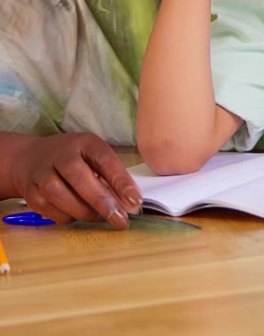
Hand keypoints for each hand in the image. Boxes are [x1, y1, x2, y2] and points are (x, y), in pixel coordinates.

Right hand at [8, 133, 141, 228]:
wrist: (30, 158)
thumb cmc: (73, 156)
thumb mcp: (94, 154)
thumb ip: (111, 173)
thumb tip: (130, 201)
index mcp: (84, 143)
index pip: (104, 160)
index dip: (121, 181)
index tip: (135, 201)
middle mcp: (61, 156)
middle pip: (82, 180)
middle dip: (104, 203)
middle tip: (121, 220)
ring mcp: (43, 175)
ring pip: (65, 199)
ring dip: (87, 213)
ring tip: (102, 218)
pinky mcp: (31, 195)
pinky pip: (54, 213)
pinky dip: (70, 218)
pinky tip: (79, 214)